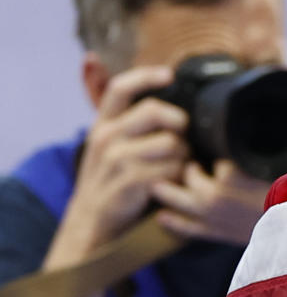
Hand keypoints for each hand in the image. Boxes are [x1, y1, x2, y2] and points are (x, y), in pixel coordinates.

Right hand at [58, 65, 189, 256]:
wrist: (92, 223)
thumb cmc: (112, 182)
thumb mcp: (111, 147)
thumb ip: (130, 124)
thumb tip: (161, 104)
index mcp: (103, 125)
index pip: (120, 88)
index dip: (146, 76)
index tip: (169, 74)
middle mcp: (106, 137)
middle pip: (155, 111)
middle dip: (179, 124)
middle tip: (182, 140)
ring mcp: (116, 159)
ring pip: (170, 144)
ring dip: (183, 157)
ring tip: (176, 169)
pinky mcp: (129, 181)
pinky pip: (171, 170)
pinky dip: (179, 178)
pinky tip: (172, 185)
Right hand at [149, 160, 270, 245]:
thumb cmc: (282, 223)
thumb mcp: (254, 236)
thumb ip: (234, 228)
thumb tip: (222, 212)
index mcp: (219, 231)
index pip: (186, 227)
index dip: (172, 221)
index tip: (162, 215)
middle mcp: (211, 214)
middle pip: (173, 197)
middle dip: (166, 187)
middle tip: (166, 179)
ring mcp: (216, 194)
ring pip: (190, 174)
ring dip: (196, 166)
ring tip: (200, 162)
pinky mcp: (227, 177)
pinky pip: (220, 162)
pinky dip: (230, 161)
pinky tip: (240, 163)